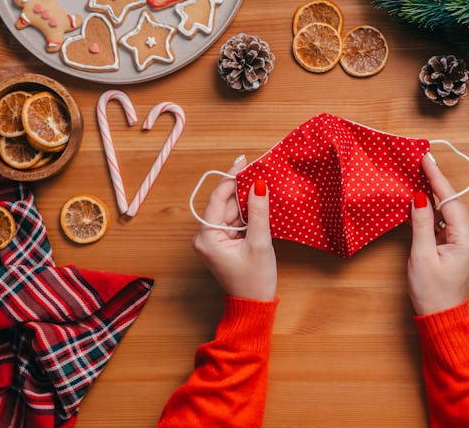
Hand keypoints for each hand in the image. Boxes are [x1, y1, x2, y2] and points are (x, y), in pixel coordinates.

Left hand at [192, 157, 276, 300]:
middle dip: (241, 188)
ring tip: (263, 184)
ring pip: (230, 211)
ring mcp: (213, 240)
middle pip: (224, 203)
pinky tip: (259, 203)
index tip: (243, 161)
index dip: (230, 178)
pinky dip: (246, 213)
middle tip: (259, 170)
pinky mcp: (223, 243)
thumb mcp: (258, 243)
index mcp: (206, 237)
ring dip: (246, 200)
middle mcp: (205, 237)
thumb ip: (257, 212)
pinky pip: (234, 221)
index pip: (217, 199)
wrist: (253, 305)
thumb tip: (258, 185)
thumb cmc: (254, 280)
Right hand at [407, 154, 468, 315]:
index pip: (450, 201)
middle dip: (436, 183)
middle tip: (421, 162)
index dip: (437, 178)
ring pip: (449, 212)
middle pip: (452, 203)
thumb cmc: (432, 292)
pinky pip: (446, 223)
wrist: (440, 317)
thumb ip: (421, 224)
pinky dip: (434, 212)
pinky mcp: (458, 247)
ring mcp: (466, 242)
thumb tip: (419, 197)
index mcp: (466, 239)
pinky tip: (422, 203)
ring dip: (434, 197)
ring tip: (419, 177)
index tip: (427, 159)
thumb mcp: (421, 255)